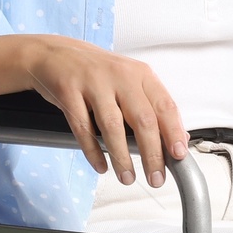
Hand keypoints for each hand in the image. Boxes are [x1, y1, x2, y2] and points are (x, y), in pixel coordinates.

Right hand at [20, 36, 188, 185]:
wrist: (54, 54)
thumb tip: (178, 137)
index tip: (179, 156)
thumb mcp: (129, 81)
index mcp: (140, 74)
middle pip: (143, 119)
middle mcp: (120, 76)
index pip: (165, 106)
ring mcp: (93, 82)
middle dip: (152, 154)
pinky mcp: (69, 91)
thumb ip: (152, 106)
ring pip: (113, 126)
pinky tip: (101, 165)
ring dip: (122, 157)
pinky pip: (83, 127)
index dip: (173, 132)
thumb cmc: (96, 72)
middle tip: (156, 178)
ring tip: (127, 177)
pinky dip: (93, 151)